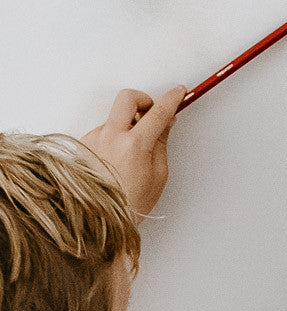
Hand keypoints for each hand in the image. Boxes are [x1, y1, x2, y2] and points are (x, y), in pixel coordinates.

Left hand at [80, 86, 186, 216]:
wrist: (100, 217)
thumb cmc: (130, 202)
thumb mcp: (158, 174)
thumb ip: (161, 143)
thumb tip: (164, 124)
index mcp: (134, 145)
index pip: (158, 112)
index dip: (171, 99)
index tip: (178, 93)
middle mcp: (111, 136)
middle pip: (128, 98)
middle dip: (143, 99)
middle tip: (152, 111)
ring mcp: (95, 138)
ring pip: (115, 117)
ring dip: (128, 124)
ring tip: (135, 150)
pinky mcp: (84, 144)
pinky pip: (104, 131)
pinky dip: (115, 138)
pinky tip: (119, 158)